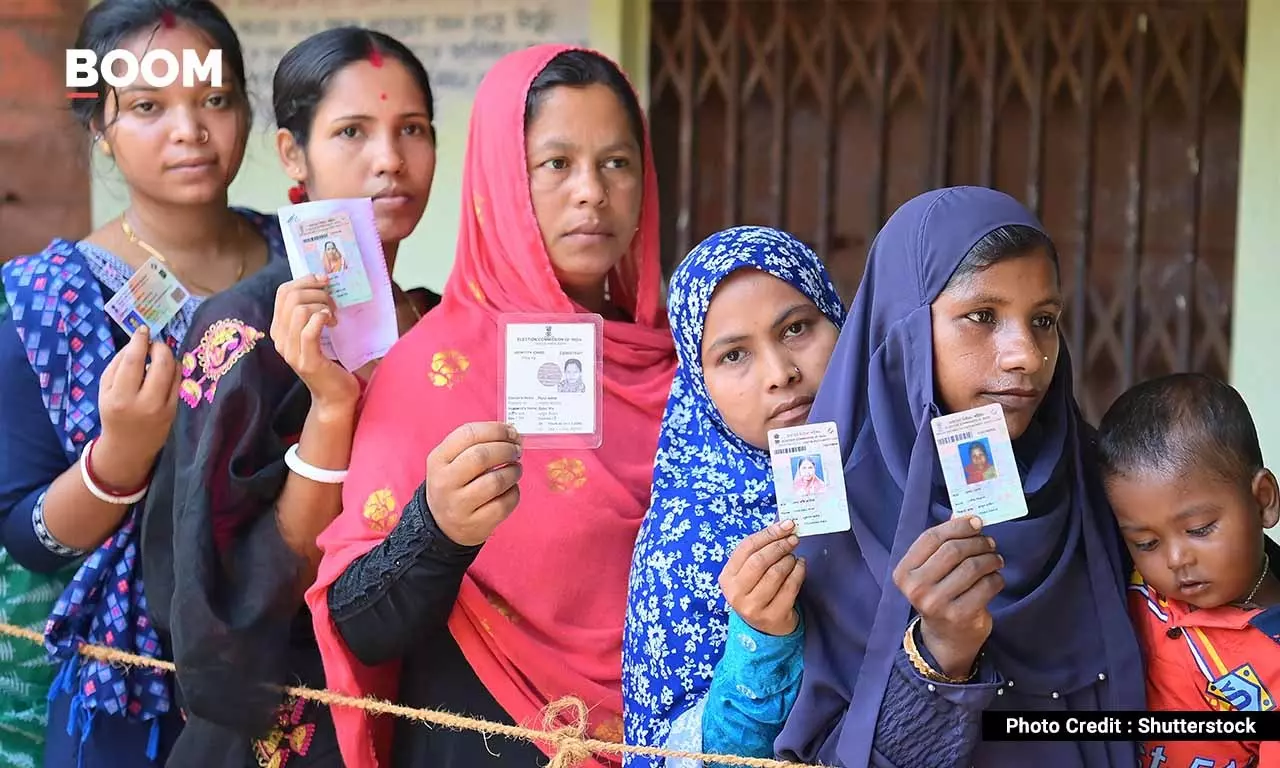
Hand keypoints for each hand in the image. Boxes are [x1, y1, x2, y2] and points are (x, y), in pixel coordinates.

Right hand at [95, 326, 179, 489]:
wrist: (129, 447)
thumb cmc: (113, 413)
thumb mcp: (104, 390)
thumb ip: (117, 365)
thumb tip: (137, 342)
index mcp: (119, 397)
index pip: (133, 361)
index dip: (140, 341)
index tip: (143, 329)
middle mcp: (143, 402)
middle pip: (160, 363)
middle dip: (159, 347)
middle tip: (153, 344)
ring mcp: (163, 407)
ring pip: (173, 370)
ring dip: (168, 356)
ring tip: (158, 356)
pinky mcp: (175, 410)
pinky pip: (179, 381)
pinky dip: (174, 369)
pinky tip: (166, 368)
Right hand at [270, 275, 358, 415]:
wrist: (335, 397)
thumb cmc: (329, 363)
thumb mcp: (315, 334)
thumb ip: (311, 314)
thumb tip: (321, 283)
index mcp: (280, 329)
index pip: (283, 292)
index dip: (304, 280)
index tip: (324, 282)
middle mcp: (280, 339)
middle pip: (291, 297)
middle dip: (316, 292)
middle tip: (332, 303)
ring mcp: (291, 351)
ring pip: (299, 310)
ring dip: (322, 306)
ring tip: (333, 317)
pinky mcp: (307, 361)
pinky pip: (309, 330)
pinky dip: (322, 319)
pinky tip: (332, 323)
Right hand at [425, 422, 522, 546]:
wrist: (442, 525)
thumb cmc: (454, 485)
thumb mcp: (451, 461)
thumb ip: (476, 444)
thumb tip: (511, 433)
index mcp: (438, 459)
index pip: (468, 434)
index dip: (496, 430)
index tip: (511, 432)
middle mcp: (445, 482)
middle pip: (482, 456)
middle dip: (506, 449)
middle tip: (517, 450)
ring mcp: (459, 505)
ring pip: (496, 481)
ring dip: (513, 471)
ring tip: (515, 469)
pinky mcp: (476, 524)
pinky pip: (504, 504)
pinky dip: (514, 492)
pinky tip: (510, 489)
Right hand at [719, 519, 805, 636]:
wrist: (766, 627)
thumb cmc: (758, 591)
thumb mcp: (750, 572)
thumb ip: (760, 550)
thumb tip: (784, 524)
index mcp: (727, 577)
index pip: (746, 548)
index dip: (768, 533)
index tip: (786, 525)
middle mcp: (736, 593)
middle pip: (759, 561)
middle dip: (780, 546)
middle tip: (794, 539)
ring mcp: (753, 607)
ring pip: (775, 574)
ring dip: (789, 560)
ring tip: (794, 557)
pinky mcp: (772, 616)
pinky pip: (790, 588)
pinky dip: (799, 572)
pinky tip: (801, 566)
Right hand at [892, 515, 1003, 678]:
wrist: (946, 638)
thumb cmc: (939, 595)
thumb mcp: (932, 570)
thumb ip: (943, 543)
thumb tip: (963, 514)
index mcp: (904, 572)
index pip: (931, 538)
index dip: (957, 526)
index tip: (976, 522)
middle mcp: (916, 588)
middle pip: (953, 550)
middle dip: (977, 542)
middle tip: (990, 543)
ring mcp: (937, 603)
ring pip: (972, 567)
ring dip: (990, 559)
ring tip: (995, 559)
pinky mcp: (960, 616)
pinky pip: (986, 585)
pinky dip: (996, 578)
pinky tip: (995, 578)